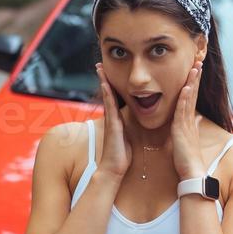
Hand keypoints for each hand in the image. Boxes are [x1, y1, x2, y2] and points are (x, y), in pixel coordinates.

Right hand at [95, 63, 132, 178]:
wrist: (113, 169)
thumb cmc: (121, 156)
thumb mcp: (126, 139)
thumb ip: (127, 130)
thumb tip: (132, 125)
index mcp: (117, 119)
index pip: (114, 98)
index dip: (112, 85)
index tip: (109, 73)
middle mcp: (112, 117)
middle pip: (107, 93)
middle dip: (104, 79)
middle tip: (100, 64)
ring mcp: (110, 120)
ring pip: (106, 96)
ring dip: (103, 81)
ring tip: (100, 67)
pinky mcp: (111, 124)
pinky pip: (109, 106)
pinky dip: (107, 94)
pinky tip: (105, 84)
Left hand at [171, 60, 204, 179]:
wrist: (191, 172)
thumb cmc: (186, 158)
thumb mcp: (185, 139)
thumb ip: (188, 128)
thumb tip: (193, 120)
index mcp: (189, 120)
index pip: (192, 96)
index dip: (193, 82)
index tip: (195, 68)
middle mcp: (190, 119)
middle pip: (193, 93)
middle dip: (195, 77)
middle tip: (198, 61)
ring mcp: (187, 123)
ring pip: (190, 98)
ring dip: (192, 82)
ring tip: (194, 68)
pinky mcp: (182, 129)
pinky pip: (183, 111)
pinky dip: (185, 98)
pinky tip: (186, 87)